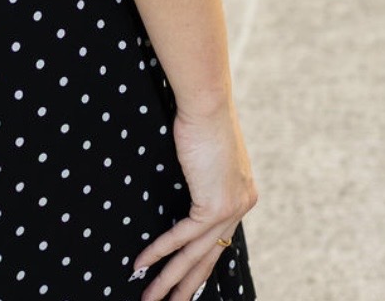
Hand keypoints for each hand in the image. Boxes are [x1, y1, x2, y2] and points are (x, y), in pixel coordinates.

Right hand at [134, 106, 256, 300]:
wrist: (207, 104)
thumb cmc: (203, 121)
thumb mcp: (209, 157)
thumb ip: (205, 180)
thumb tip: (191, 191)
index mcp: (243, 193)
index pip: (220, 239)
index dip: (202, 263)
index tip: (187, 282)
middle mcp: (242, 203)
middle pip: (210, 256)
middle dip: (186, 284)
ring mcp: (231, 207)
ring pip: (195, 255)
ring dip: (168, 279)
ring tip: (150, 297)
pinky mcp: (214, 206)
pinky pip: (182, 237)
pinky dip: (159, 251)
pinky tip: (141, 263)